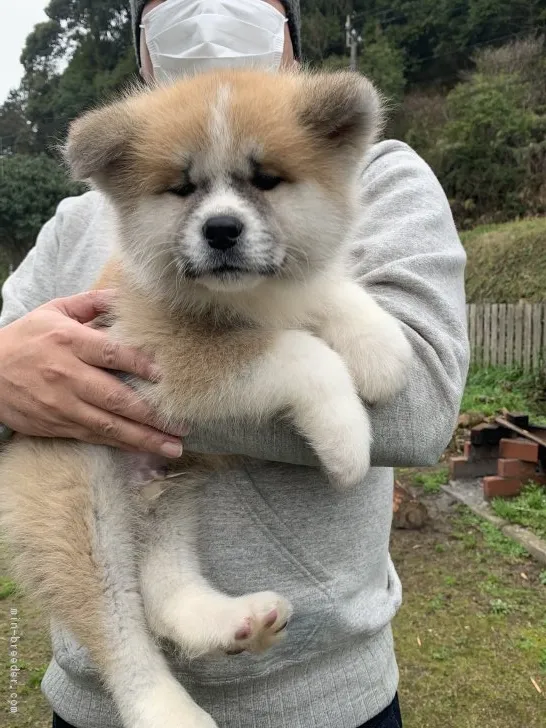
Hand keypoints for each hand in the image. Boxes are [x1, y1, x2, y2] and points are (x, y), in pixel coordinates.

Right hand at [0, 290, 183, 456]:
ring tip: (173, 446)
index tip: (167, 376)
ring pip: (109, 424)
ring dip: (144, 437)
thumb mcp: (54, 311)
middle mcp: (67, 375)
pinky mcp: (57, 425)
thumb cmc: (26, 338)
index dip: (141, 365)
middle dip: (152, 413)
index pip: (112, 354)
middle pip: (116, 397)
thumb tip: (125, 295)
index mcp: (69, 342)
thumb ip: (91, 303)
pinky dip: (121, 445)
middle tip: (182, 423)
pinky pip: (94, 437)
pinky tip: (144, 450)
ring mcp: (62, 405)